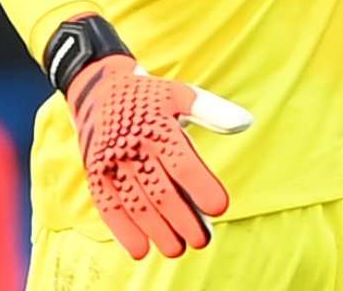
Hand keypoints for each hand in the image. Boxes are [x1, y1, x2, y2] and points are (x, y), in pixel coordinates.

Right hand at [67, 54, 253, 258]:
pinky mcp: (96, 176)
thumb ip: (212, 110)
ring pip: (136, 204)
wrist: (100, 92)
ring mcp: (111, 164)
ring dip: (157, 231)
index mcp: (157, 128)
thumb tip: (246, 123)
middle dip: (184, 219)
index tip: (221, 208)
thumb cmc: (152, 98)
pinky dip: (122, 231)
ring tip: (178, 250)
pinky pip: (108, 207)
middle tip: (203, 240)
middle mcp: (132, 148)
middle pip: (161, 191)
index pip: (183, 163)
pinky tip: (140, 250)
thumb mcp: (181, 95)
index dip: (201, 186)